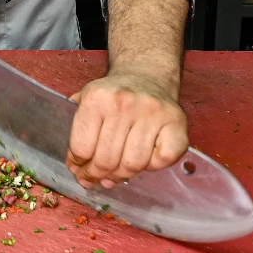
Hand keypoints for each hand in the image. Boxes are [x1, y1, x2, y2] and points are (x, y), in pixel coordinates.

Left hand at [65, 71, 189, 186]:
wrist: (146, 73)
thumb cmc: (114, 94)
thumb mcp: (86, 99)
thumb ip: (76, 129)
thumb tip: (76, 168)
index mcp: (97, 98)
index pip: (81, 147)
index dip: (78, 164)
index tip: (78, 169)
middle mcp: (124, 103)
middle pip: (106, 160)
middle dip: (98, 175)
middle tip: (95, 178)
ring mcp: (152, 113)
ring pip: (133, 164)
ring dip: (123, 175)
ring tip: (116, 174)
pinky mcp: (176, 122)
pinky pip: (162, 160)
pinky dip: (152, 166)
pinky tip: (144, 160)